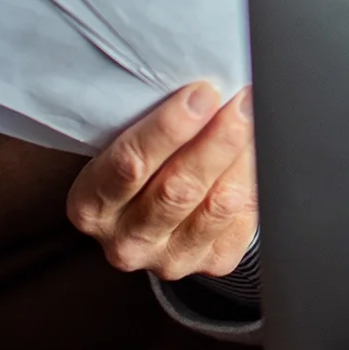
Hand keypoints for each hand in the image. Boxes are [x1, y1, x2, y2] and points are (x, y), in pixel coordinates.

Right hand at [66, 81, 256, 280]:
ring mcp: (169, 258)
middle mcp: (125, 240)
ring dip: (241, 156)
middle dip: (216, 139)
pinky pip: (241, 219)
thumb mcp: (125, 143)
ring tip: (254, 117)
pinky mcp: (211, 263)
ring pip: (217, 204)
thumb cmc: (144, 163)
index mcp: (91, 205)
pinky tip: (257, 151)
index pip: (129, 166)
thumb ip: (150, 123)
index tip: (202, 93)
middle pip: (178, 188)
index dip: (168, 128)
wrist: (160, 211)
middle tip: (241, 102)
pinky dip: (253, 180)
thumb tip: (199, 86)